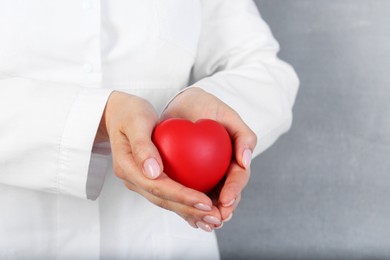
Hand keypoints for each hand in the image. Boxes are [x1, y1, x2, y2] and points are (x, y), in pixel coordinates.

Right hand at [96, 91, 221, 230]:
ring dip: (190, 212)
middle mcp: (133, 179)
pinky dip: (185, 204)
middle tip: (215, 217)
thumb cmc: (129, 113)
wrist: (118, 114)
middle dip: (190, 211)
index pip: (158, 187)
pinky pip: (168, 195)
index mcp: (128, 167)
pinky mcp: (149, 180)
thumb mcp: (136, 122)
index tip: (205, 202)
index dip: (182, 196)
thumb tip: (153, 172)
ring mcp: (140, 181)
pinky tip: (203, 209)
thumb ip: (142, 145)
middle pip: (163, 200)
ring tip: (213, 219)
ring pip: (166, 202)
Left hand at [162, 87, 256, 225]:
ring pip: (209, 199)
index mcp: (235, 159)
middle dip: (223, 210)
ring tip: (203, 224)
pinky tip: (188, 218)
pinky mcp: (189, 178)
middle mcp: (222, 171)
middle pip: (226, 195)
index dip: (234, 190)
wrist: (183, 104)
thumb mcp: (227, 115)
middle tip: (217, 219)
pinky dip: (190, 208)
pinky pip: (190, 195)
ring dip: (207, 214)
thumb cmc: (207, 107)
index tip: (227, 201)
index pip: (238, 177)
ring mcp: (206, 176)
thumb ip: (243, 135)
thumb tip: (246, 161)